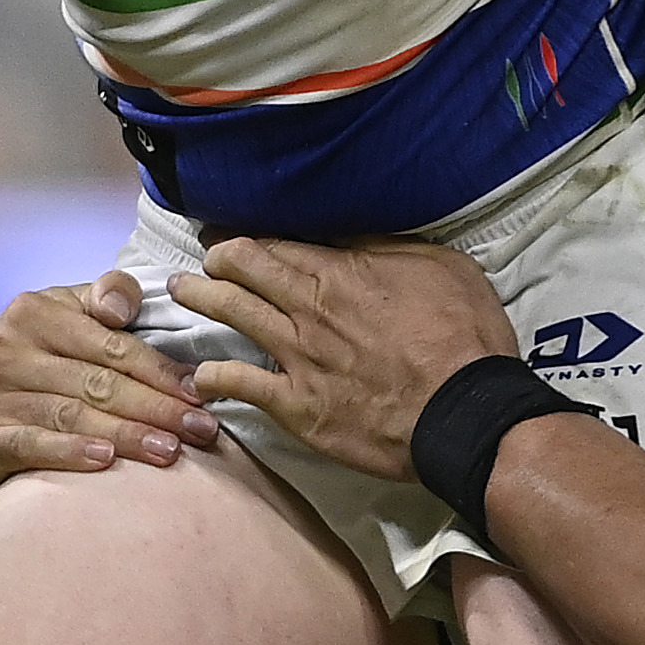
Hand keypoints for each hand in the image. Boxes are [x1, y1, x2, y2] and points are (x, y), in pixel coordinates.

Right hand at [0, 270, 224, 495]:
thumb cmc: (43, 357)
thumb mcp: (70, 314)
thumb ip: (108, 296)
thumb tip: (122, 307)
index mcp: (34, 311)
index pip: (112, 345)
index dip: (161, 370)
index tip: (202, 393)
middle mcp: (4, 349)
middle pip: (97, 382)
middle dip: (156, 408)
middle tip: (201, 431)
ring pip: (71, 415)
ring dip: (125, 435)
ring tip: (170, 452)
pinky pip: (29, 445)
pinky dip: (68, 453)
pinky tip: (105, 462)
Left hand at [169, 237, 518, 482]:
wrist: (462, 413)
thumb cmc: (463, 337)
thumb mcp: (441, 267)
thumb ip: (390, 249)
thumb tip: (352, 237)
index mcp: (341, 272)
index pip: (279, 244)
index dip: (250, 236)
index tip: (230, 232)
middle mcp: (308, 308)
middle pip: (245, 271)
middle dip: (217, 259)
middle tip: (202, 257)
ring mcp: (298, 357)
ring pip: (235, 316)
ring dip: (203, 299)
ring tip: (181, 291)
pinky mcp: (297, 406)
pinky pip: (243, 385)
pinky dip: (215, 376)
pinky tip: (199, 374)